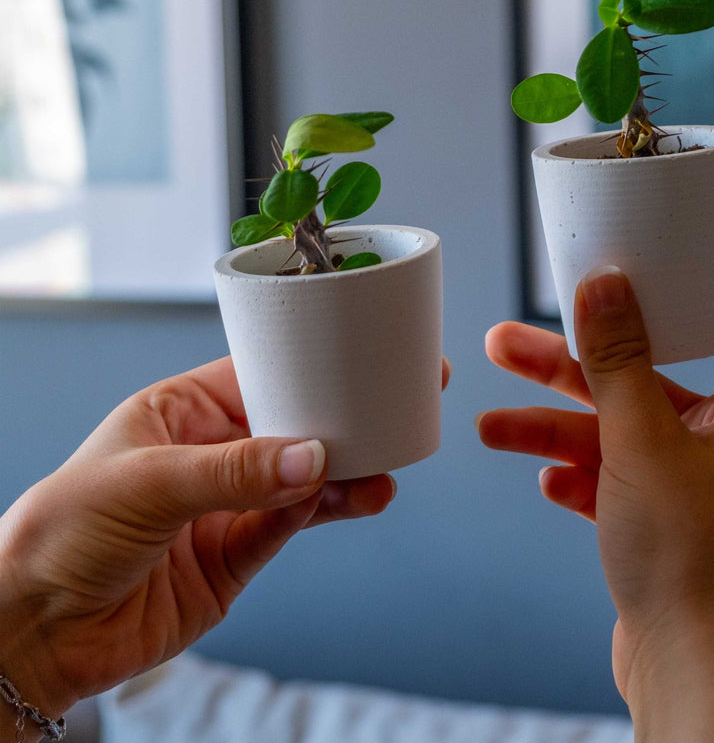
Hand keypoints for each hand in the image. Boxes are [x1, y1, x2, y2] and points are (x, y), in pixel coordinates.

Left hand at [0, 355, 450, 731]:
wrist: (33, 635)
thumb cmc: (60, 534)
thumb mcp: (146, 483)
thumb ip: (233, 471)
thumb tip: (313, 456)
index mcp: (182, 412)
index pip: (260, 375)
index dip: (313, 365)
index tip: (362, 357)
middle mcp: (210, 453)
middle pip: (293, 426)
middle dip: (345, 418)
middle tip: (399, 403)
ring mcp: (226, 505)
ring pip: (303, 478)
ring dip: (347, 471)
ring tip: (386, 467)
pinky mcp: (236, 556)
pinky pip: (291, 525)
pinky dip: (325, 511)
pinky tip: (354, 498)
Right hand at [478, 253, 713, 739]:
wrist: (684, 665)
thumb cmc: (688, 555)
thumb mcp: (640, 440)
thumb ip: (617, 360)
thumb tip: (604, 284)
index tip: (692, 243)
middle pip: (652, 372)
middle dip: (580, 359)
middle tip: (517, 337)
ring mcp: (693, 478)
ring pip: (618, 426)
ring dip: (556, 423)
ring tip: (489, 420)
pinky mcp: (661, 514)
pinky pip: (613, 473)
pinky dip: (577, 472)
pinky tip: (543, 478)